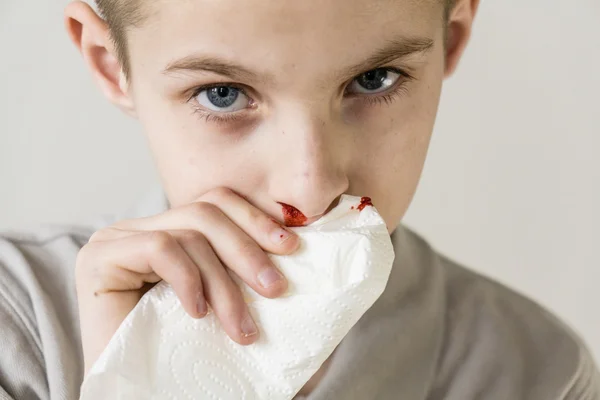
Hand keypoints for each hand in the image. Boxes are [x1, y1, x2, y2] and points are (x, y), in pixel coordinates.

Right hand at [75, 188, 299, 373]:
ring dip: (223, 282)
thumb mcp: (219, 302)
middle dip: (247, 251)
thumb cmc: (180, 355)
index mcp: (169, 231)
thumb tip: (294, 245)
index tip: (290, 249)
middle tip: (276, 289)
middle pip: (206, 213)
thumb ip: (239, 271)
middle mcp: (140, 228)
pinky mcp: (99, 257)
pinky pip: (160, 248)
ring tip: (240, 327)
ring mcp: (116, 239)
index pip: (216, 204)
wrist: (137, 392)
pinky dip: (188, 279)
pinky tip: (197, 314)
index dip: (255, 219)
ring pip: (189, 232)